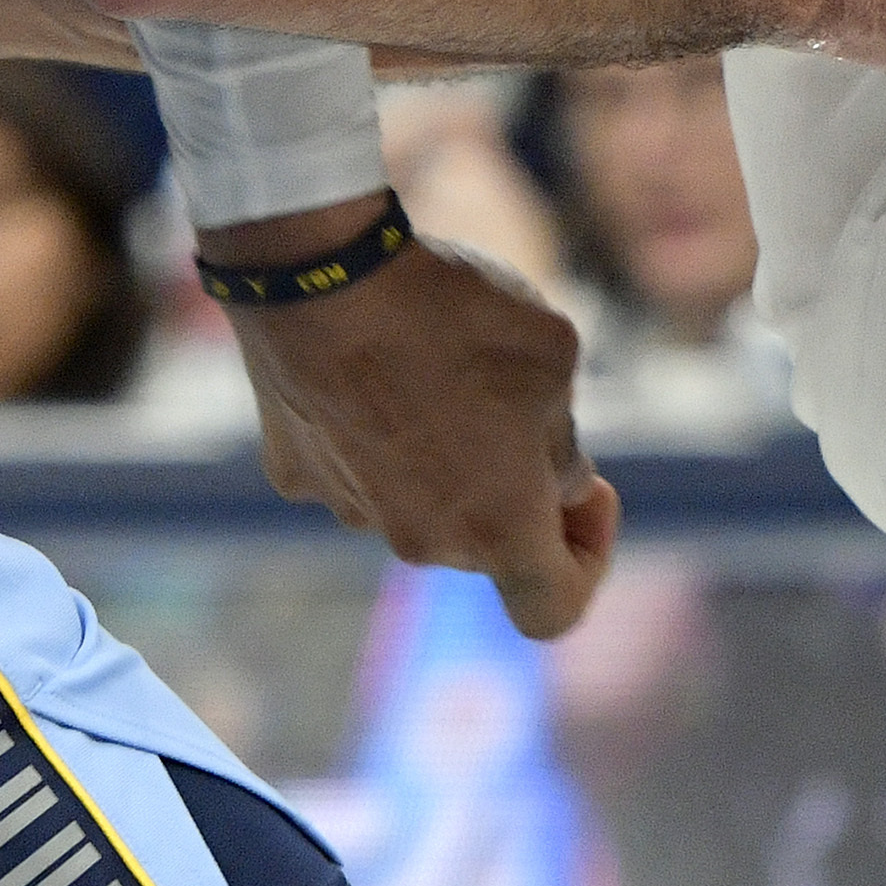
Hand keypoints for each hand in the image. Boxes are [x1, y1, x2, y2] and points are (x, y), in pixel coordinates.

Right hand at [220, 197, 620, 638]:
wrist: (322, 275)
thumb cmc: (454, 314)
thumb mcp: (554, 357)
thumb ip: (564, 440)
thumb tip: (556, 479)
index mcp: (498, 528)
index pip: (553, 611)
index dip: (588, 561)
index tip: (587, 492)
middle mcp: (422, 541)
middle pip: (485, 540)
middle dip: (514, 485)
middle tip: (517, 397)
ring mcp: (350, 511)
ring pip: (420, 500)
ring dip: (445, 453)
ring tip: (440, 357)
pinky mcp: (297, 473)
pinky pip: (357, 464)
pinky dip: (376, 428)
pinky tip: (374, 357)